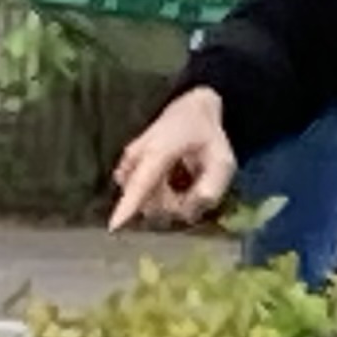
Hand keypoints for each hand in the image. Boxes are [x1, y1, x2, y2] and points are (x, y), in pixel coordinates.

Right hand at [109, 89, 236, 229]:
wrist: (191, 109)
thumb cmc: (207, 134)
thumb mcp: (223, 160)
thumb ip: (212, 189)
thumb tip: (189, 211)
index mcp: (158, 151)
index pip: (141, 184)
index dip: (127, 207)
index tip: (113, 226)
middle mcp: (136, 156)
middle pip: (147, 201)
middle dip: (173, 205)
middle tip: (195, 189)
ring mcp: (128, 162)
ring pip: (143, 200)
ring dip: (166, 201)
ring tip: (184, 181)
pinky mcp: (126, 168)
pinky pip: (138, 194)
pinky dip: (157, 195)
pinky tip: (169, 181)